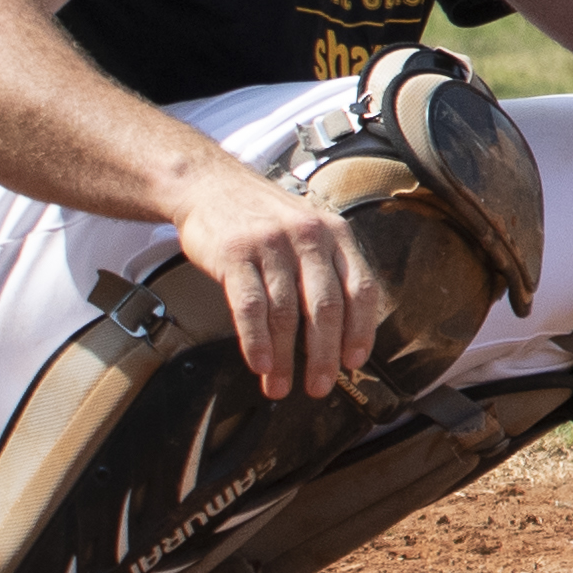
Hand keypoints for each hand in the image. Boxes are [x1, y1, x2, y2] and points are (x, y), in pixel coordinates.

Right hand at [168, 146, 376, 402]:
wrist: (211, 186)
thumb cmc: (263, 218)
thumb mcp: (308, 231)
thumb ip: (327, 270)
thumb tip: (343, 329)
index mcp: (336, 235)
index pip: (360, 288)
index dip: (361, 330)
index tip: (355, 362)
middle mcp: (309, 238)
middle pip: (325, 307)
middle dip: (323, 354)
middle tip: (319, 387)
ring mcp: (271, 245)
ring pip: (286, 312)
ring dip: (285, 357)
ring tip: (280, 386)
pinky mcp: (235, 254)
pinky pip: (250, 306)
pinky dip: (256, 340)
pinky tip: (259, 364)